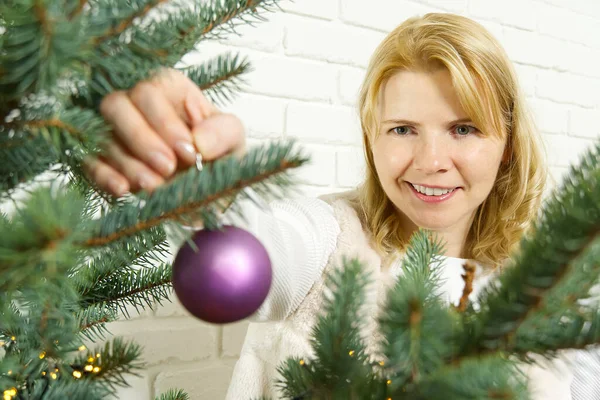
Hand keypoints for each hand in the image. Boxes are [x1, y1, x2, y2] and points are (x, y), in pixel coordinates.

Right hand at [84, 68, 246, 196]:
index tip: (189, 152)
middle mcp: (136, 104)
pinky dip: (104, 177)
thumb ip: (223, 132)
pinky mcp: (103, 160)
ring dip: (128, 163)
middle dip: (142, 139)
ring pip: (103, 136)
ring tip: (156, 186)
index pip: (150, 89)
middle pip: (116, 105)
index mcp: (168, 89)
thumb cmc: (218, 154)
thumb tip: (198, 141)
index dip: (166, 122)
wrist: (207, 190)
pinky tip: (123, 190)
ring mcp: (115, 133)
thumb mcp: (233, 140)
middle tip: (168, 168)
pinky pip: (90, 162)